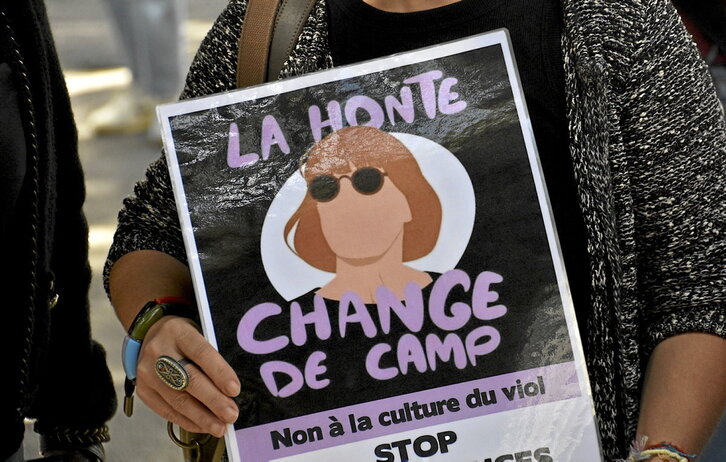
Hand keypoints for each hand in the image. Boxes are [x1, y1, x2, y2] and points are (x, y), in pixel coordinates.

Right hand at [135, 315, 240, 436]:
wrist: (150, 336)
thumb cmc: (183, 337)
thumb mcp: (198, 332)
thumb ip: (212, 355)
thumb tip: (232, 388)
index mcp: (178, 331)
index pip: (202, 353)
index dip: (219, 373)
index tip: (234, 390)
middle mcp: (159, 351)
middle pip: (189, 380)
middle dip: (213, 401)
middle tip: (231, 415)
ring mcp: (147, 372)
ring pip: (178, 400)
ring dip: (202, 417)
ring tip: (220, 427)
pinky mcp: (143, 390)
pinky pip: (166, 410)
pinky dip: (187, 421)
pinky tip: (202, 426)